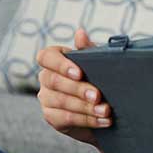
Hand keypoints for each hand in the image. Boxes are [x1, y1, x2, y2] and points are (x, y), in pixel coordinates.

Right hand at [36, 28, 109, 152]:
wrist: (104, 109)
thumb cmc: (99, 80)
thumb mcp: (97, 64)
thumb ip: (88, 50)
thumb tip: (80, 32)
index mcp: (56, 61)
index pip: (46, 57)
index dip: (61, 65)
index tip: (79, 73)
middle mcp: (46, 78)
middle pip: (55, 81)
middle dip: (79, 89)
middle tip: (98, 96)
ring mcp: (46, 98)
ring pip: (62, 101)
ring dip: (86, 107)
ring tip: (106, 110)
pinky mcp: (52, 117)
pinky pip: (66, 118)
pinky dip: (87, 119)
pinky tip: (103, 120)